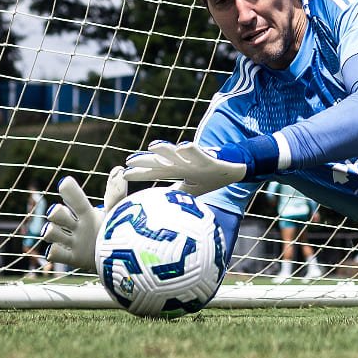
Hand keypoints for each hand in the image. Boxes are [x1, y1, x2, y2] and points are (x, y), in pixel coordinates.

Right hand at [44, 166, 126, 271]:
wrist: (119, 259)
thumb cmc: (115, 231)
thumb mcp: (116, 213)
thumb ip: (116, 195)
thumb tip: (118, 169)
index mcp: (87, 212)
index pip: (75, 198)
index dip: (69, 190)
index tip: (65, 182)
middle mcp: (75, 226)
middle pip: (55, 213)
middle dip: (56, 212)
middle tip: (62, 214)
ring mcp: (71, 242)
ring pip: (49, 232)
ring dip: (52, 232)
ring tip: (64, 235)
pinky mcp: (71, 258)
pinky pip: (52, 253)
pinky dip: (54, 251)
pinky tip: (62, 251)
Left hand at [123, 140, 248, 194]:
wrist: (234, 169)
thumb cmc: (210, 178)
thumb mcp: (189, 190)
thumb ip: (174, 195)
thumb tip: (160, 212)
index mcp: (177, 171)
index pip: (155, 172)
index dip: (140, 173)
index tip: (123, 174)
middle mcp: (182, 164)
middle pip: (161, 162)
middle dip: (145, 161)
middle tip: (129, 160)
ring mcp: (194, 160)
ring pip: (177, 154)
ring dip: (165, 150)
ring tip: (153, 146)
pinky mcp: (209, 158)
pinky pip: (199, 153)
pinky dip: (192, 150)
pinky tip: (184, 146)